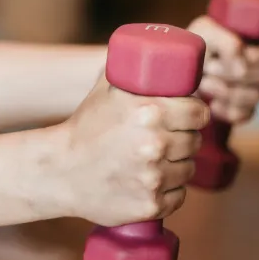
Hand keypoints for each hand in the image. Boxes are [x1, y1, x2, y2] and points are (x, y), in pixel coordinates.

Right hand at [56, 74, 209, 226]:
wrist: (59, 171)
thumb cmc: (84, 128)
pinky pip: (178, 196)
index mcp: (150, 113)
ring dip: (177, 165)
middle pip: (195, 142)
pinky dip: (168, 192)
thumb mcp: (105, 90)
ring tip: (155, 162)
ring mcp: (153, 179)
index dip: (195, 114)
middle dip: (184, 139)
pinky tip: (150, 183)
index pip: (199, 113)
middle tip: (166, 140)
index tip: (187, 118)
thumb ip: (131, 70)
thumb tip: (156, 53)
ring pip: (187, 170)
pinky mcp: (150, 205)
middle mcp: (155, 146)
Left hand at [188, 16, 258, 123]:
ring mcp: (252, 92)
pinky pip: (242, 115)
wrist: (177, 74)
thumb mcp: (205, 33)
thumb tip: (240, 54)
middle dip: (231, 71)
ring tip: (204, 84)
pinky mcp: (241, 111)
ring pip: (254, 95)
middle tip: (208, 68)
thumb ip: (225, 40)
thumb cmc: (195, 48)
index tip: (236, 54)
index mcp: (257, 46)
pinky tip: (211, 103)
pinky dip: (225, 110)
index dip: (258, 55)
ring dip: (225, 90)